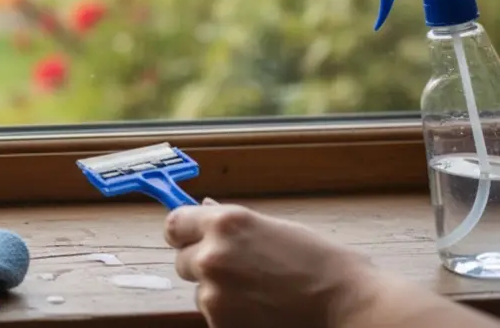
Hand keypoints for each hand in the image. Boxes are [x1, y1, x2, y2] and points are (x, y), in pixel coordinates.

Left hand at [164, 201, 380, 327]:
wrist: (349, 308)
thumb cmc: (324, 266)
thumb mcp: (278, 230)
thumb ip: (234, 224)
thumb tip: (204, 208)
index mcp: (226, 223)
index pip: (174, 223)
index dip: (184, 233)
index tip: (190, 239)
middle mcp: (213, 256)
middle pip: (183, 261)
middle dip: (203, 266)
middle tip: (241, 273)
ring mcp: (214, 294)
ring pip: (201, 293)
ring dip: (220, 295)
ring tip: (263, 296)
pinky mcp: (221, 324)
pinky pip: (215, 317)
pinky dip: (232, 317)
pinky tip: (264, 313)